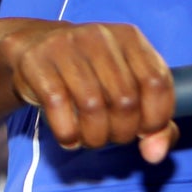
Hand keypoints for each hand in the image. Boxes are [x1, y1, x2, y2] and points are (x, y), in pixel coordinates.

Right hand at [4, 21, 176, 162]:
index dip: (155, 117)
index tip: (143, 132)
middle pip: (125, 100)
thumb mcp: (127, 88)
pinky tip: (69, 136)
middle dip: (122, 132)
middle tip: (112, 137)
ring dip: (95, 137)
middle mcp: (100, 37)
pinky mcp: (37, 61)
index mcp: (130, 38)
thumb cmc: (89, 74)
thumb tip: (155, 154)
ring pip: (92, 105)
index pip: (156, 82)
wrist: (35, 46)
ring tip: (91, 140)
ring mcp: (66, 46)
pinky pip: (58, 105)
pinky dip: (67, 132)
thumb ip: (153, 124)